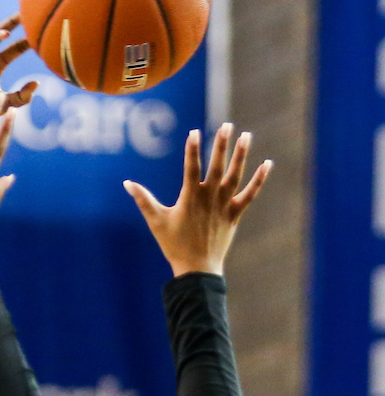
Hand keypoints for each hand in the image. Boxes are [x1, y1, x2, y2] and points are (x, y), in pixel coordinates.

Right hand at [124, 123, 272, 276]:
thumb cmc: (174, 245)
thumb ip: (143, 200)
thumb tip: (127, 183)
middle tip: (227, 125)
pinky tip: (267, 163)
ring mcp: (224, 206)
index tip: (194, 132)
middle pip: (217, 167)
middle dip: (221, 145)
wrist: (197, 269)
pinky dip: (259, 180)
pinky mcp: (234, 214)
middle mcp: (209, 199)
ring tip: (246, 135)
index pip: (191, 168)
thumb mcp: (156, 221)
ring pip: (235, 176)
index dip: (192, 149)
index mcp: (190, 198)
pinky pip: (250, 194)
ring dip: (241, 155)